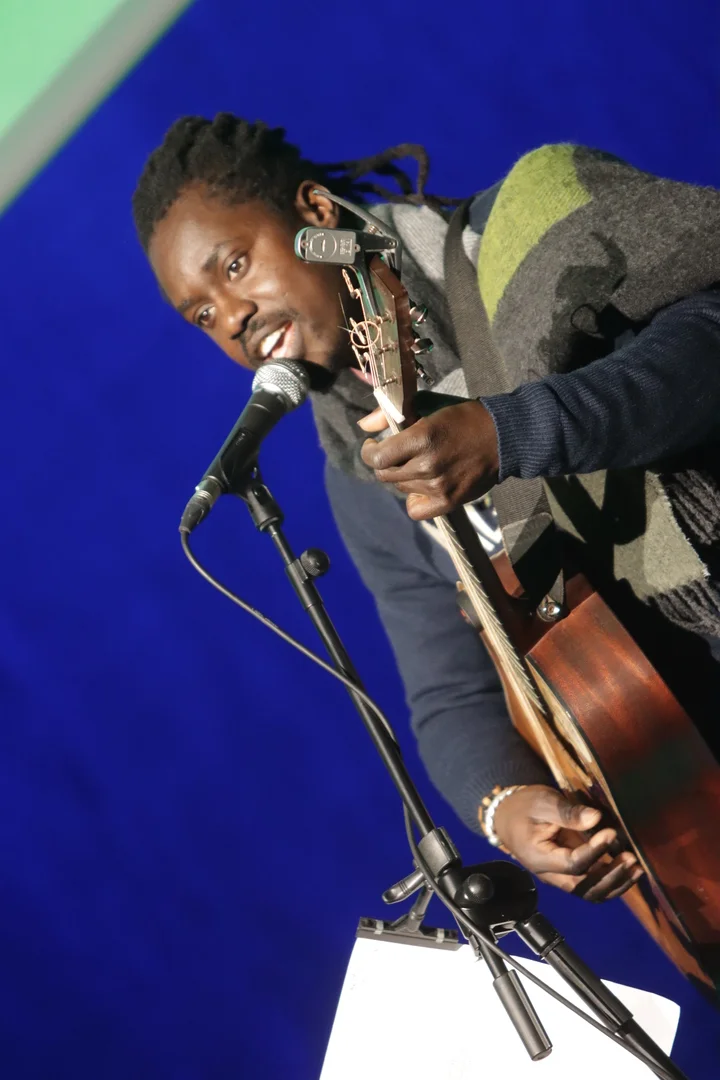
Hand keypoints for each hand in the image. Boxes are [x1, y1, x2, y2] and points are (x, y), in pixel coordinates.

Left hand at [358, 400, 498, 520]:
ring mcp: (438, 486)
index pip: (376, 458)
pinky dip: (414, 501)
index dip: (369, 452)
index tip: (373, 446)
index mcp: (421, 438)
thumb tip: (363, 426)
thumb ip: (390, 415)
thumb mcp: (427, 406)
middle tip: (395, 455)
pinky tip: (421, 487)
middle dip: (385, 464)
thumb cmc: (463, 418)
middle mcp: (428, 465)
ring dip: (404, 477)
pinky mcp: (449, 501)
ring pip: (401, 488)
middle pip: (386, 475)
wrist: (503, 436)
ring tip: (418, 465)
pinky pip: (416, 510)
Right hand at [492, 785, 643, 901]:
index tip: (610, 832)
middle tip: (629, 856)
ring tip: (635, 867)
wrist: (508, 816)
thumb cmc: (524, 806)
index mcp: (539, 857)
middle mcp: (550, 875)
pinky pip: (593, 886)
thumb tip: (595, 818)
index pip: (572, 863)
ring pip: (591, 892)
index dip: (594, 852)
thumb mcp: (542, 802)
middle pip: (584, 887)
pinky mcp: (570, 873)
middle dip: (610, 875)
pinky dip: (613, 883)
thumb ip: (567, 812)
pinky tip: (630, 871)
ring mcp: (561, 877)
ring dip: (615, 883)